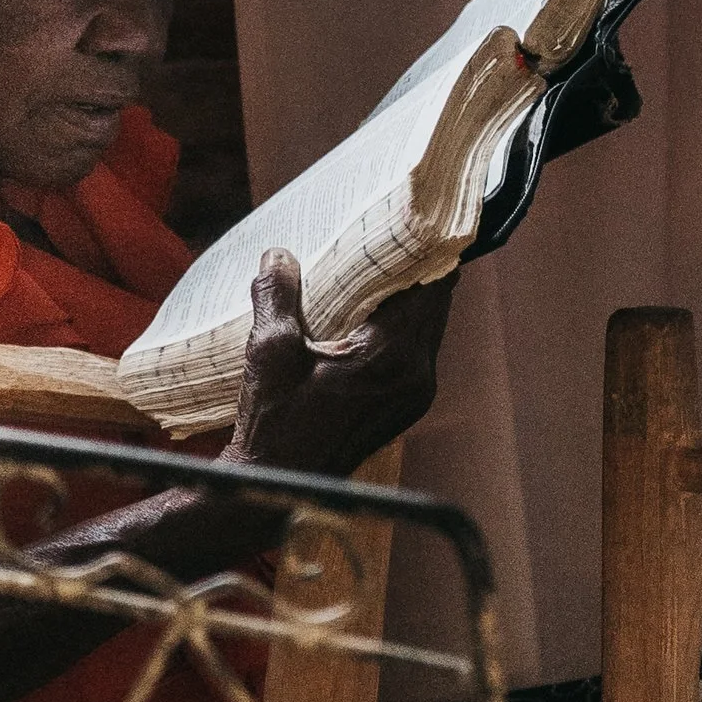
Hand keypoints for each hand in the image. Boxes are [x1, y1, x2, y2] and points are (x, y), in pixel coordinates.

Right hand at [224, 249, 450, 480]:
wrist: (279, 484)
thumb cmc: (275, 423)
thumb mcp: (269, 351)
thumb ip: (278, 296)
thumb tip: (278, 255)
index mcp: (393, 356)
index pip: (431, 286)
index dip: (424, 248)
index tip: (410, 216)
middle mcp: (417, 375)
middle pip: (433, 303)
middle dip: (411, 268)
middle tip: (385, 231)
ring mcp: (415, 394)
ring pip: (424, 327)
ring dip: (404, 298)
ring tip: (372, 266)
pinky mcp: (403, 406)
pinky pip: (412, 350)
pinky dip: (396, 325)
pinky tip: (363, 312)